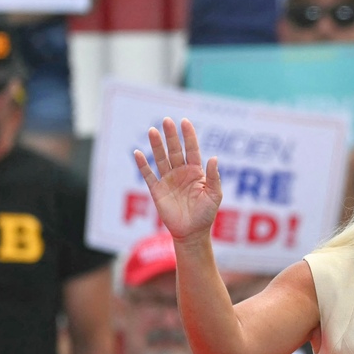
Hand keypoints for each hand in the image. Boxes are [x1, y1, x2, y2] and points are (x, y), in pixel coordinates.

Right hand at [133, 117, 221, 241]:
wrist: (192, 232)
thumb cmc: (206, 214)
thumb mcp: (215, 195)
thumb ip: (214, 177)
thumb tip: (214, 157)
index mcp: (196, 172)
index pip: (192, 149)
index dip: (188, 136)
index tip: (184, 121)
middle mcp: (181, 172)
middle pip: (174, 150)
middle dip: (171, 136)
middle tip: (166, 120)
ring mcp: (168, 180)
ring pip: (161, 159)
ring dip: (156, 145)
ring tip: (152, 131)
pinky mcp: (157, 190)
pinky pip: (148, 175)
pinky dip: (142, 165)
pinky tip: (138, 153)